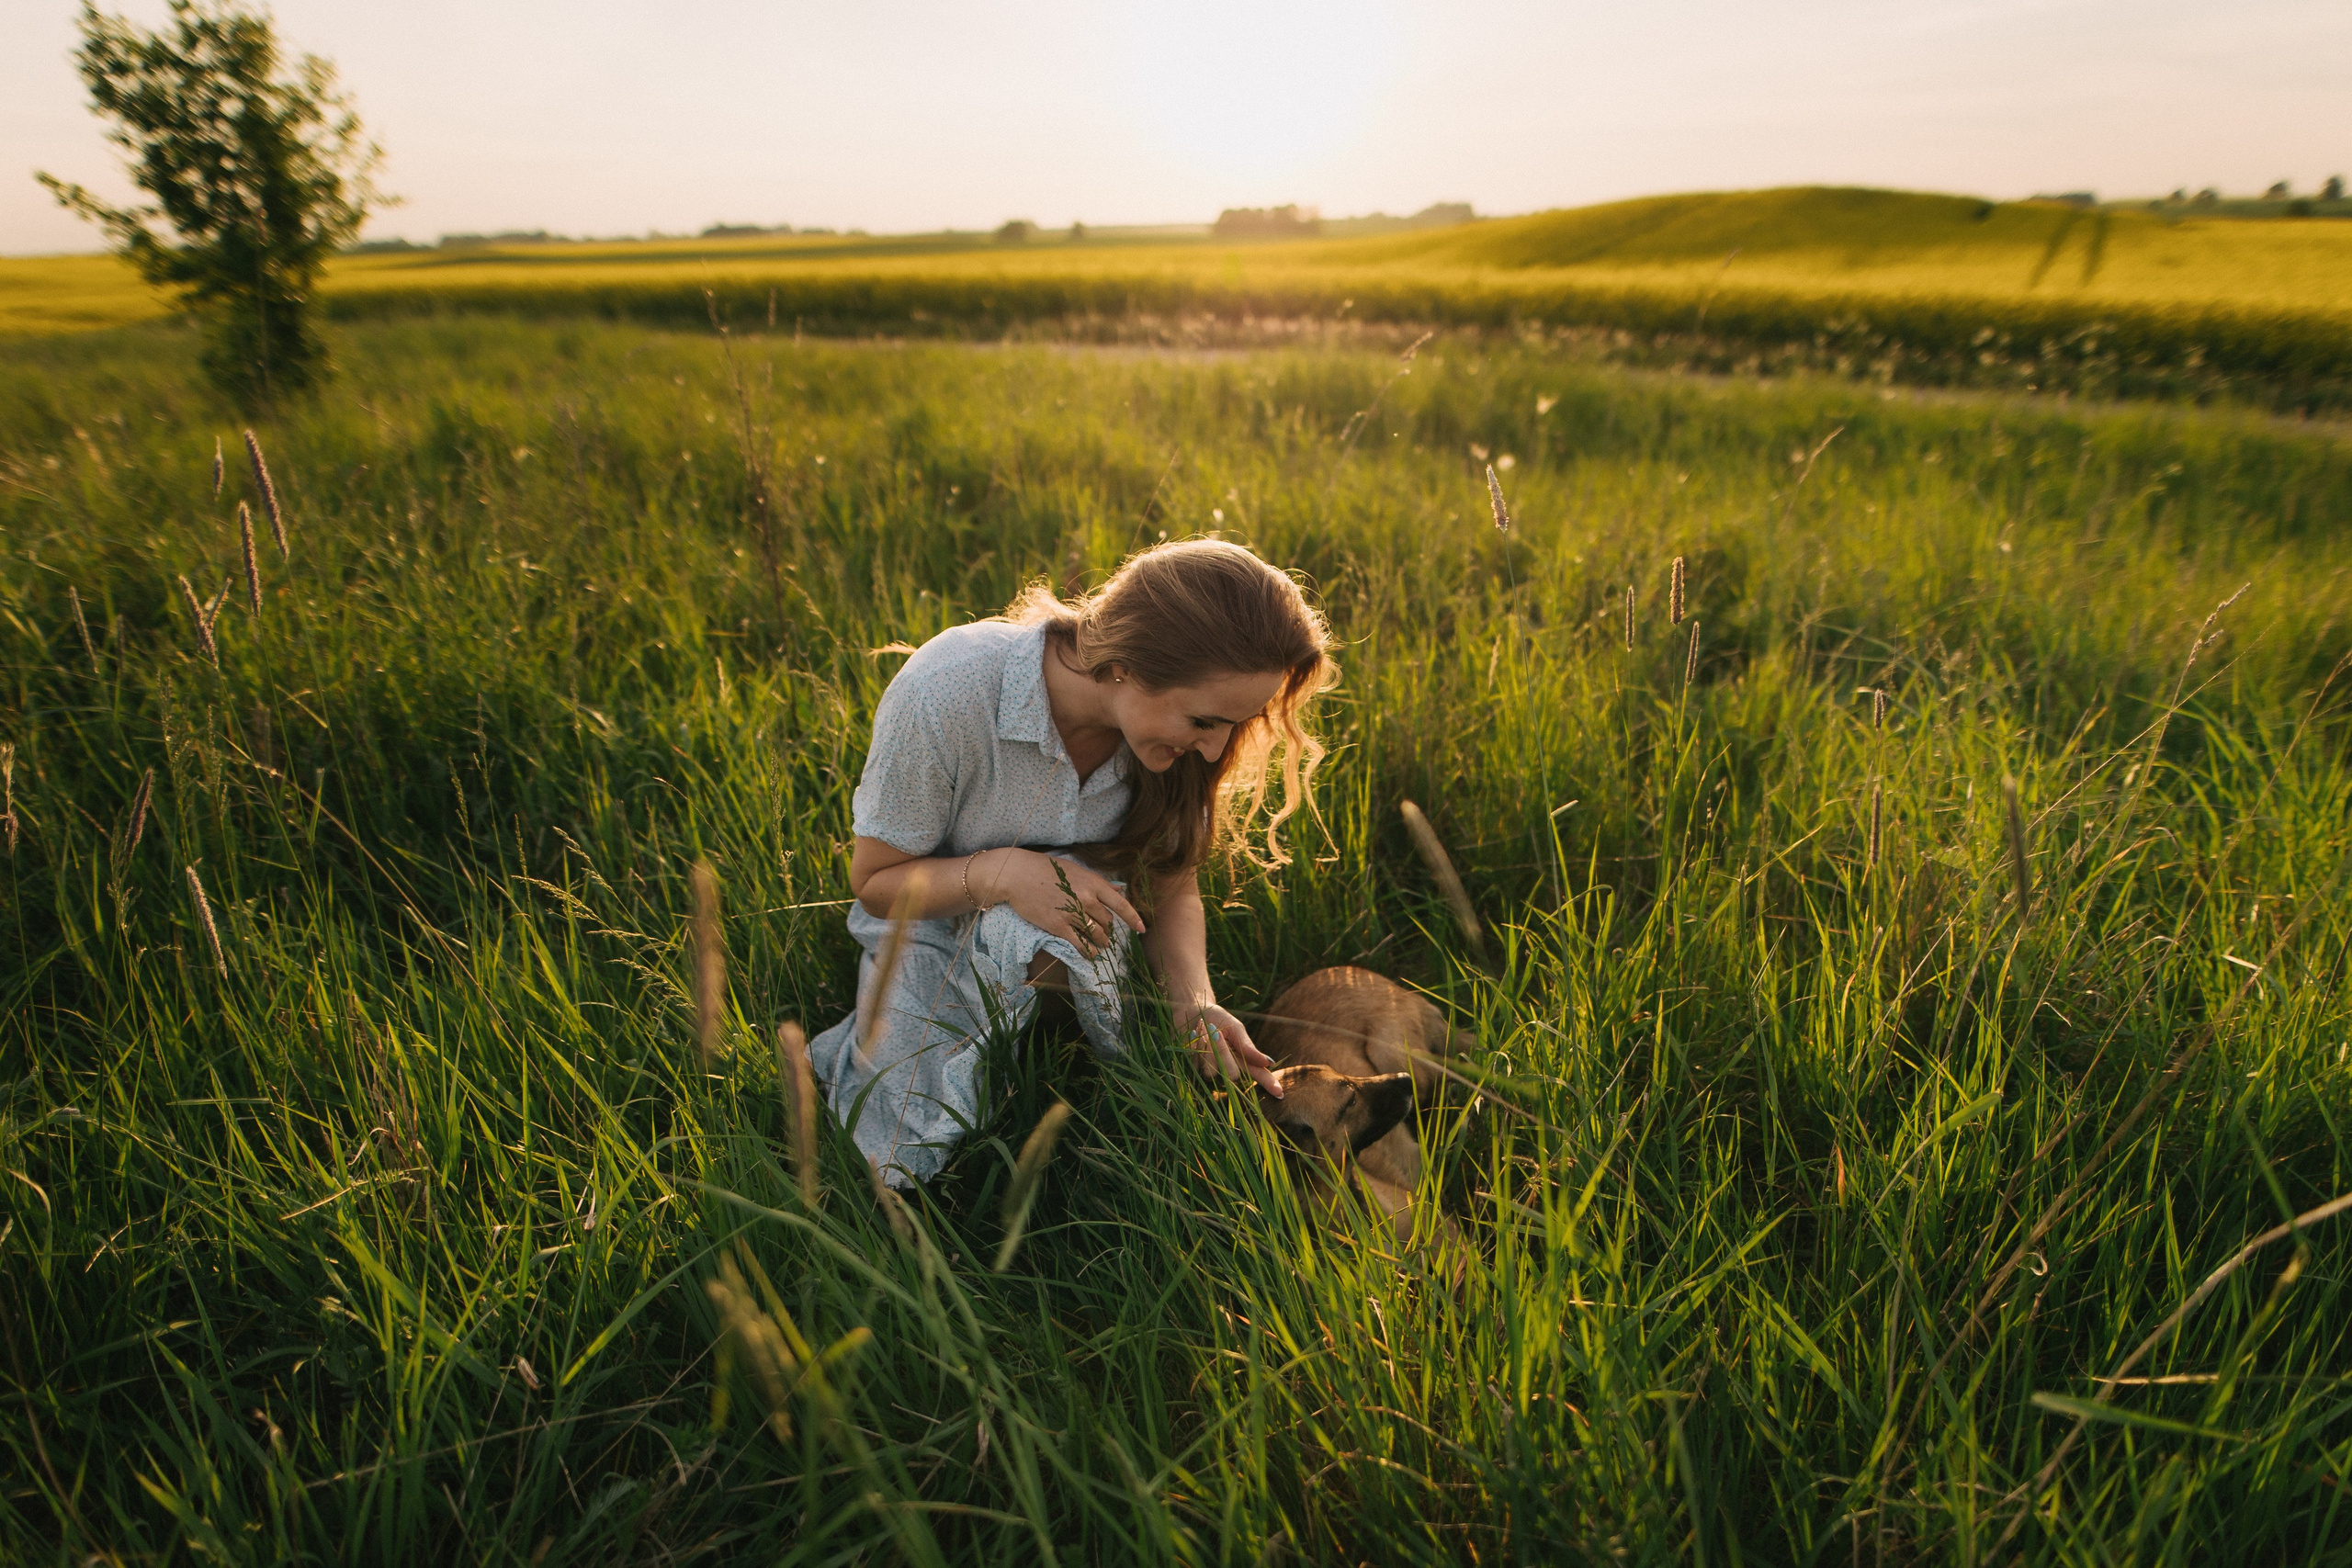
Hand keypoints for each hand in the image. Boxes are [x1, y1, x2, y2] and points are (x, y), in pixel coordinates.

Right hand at [990, 849, 1145, 960]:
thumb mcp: (1075, 870)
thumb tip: (1118, 890)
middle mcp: (1086, 899)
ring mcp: (1073, 913)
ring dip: (1101, 942)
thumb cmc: (1045, 869)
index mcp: (1093, 883)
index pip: (1121, 904)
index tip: (1141, 928)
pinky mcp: (1058, 926)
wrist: (1018, 875)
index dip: (1133, 918)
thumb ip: (1097, 882)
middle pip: (1107, 921)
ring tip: (1101, 946)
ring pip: (1097, 935)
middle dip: (1108, 929)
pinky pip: (1080, 943)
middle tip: (1106, 933)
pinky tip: (1090, 954)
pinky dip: (1087, 951)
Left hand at [1184, 1000, 1281, 1096]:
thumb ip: (1248, 1047)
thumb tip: (1268, 1062)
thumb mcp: (1235, 1028)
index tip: (1280, 1094)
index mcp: (1242, 1057)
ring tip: (1204, 1030)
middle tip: (1216, 1033)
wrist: (1191, 1010)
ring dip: (1208, 1048)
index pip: (1259, 1073)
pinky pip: (1196, 1065)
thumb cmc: (1217, 1018)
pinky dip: (1196, 1046)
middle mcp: (1228, 1068)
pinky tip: (1194, 1034)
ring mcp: (1211, 1070)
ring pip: (1212, 1072)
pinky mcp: (1194, 1069)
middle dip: (1223, 1053)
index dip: (1269, 1083)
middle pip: (1233, 1075)